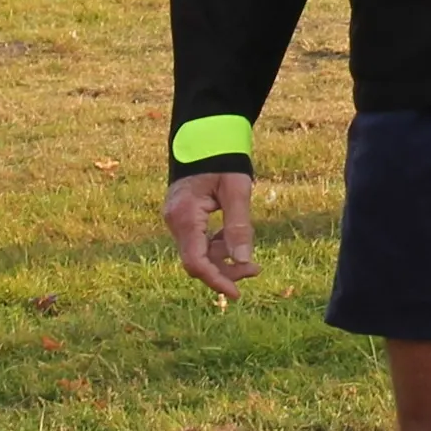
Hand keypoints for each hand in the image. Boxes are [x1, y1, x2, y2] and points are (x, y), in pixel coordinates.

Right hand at [161, 170, 257, 299]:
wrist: (205, 137)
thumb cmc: (223, 160)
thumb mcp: (237, 190)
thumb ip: (239, 226)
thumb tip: (243, 262)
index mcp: (185, 216)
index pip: (196, 261)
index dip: (216, 280)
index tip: (236, 294)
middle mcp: (174, 221)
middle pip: (197, 262)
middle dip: (225, 271)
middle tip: (255, 269)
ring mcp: (176, 220)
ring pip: (198, 254)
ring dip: (222, 260)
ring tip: (250, 259)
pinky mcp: (182, 219)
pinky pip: (198, 242)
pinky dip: (216, 247)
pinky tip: (233, 239)